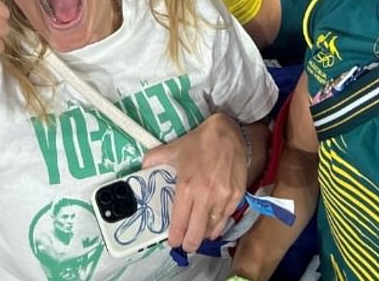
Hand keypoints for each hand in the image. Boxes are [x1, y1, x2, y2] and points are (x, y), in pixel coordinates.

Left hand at [141, 113, 249, 252]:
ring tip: (197, 234)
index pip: (180, 224)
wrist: (228, 133)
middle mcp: (205, 197)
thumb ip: (155, 159)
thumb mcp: (174, 148)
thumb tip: (142, 168)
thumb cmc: (199, 142)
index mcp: (187, 187)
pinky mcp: (237, 197)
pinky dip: (218, 225)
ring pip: (213, 230)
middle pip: (196, 234)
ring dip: (204, 235)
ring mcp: (223, 198)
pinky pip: (226, 219)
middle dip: (188, 244)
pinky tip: (212, 225)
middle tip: (185, 244)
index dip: (175, 238)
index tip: (173, 242)